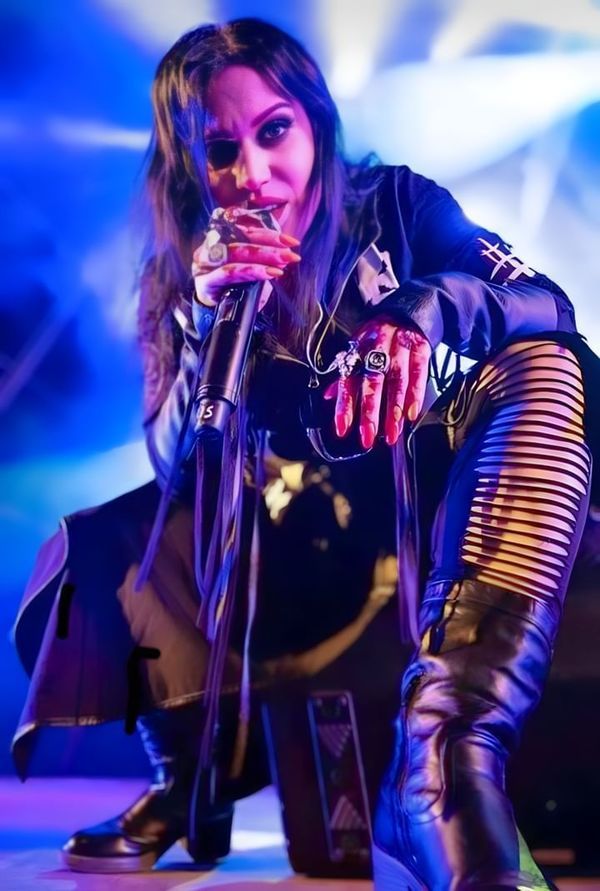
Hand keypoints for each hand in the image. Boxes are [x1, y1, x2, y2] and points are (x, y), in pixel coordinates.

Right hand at [191, 210, 300, 307]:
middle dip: (270, 246)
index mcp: (223, 238)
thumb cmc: (233, 290)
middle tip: (291, 254)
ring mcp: (206, 264)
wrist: (214, 314)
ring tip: (283, 264)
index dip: (269, 234)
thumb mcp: (250, 271)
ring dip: (262, 257)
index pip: (246, 230)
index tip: (291, 241)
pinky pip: (228, 272)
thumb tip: (285, 255)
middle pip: (241, 238)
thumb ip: (263, 259)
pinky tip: (268, 274)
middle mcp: (212, 247)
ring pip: (235, 252)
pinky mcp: (205, 282)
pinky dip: (250, 271)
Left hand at [325, 317, 431, 448]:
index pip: (348, 379)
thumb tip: (328, 397)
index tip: (342, 429)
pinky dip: (415, 395)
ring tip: (391, 434)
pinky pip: (418, 373)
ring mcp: (400, 346)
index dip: (345, 405)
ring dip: (394, 410)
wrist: (409, 308)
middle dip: (369, 412)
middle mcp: (377, 346)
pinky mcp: (420, 347)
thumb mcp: (360, 348)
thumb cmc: (380, 335)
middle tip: (368, 438)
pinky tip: (411, 415)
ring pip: (396, 381)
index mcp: (358, 348)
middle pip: (372, 382)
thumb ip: (347, 373)